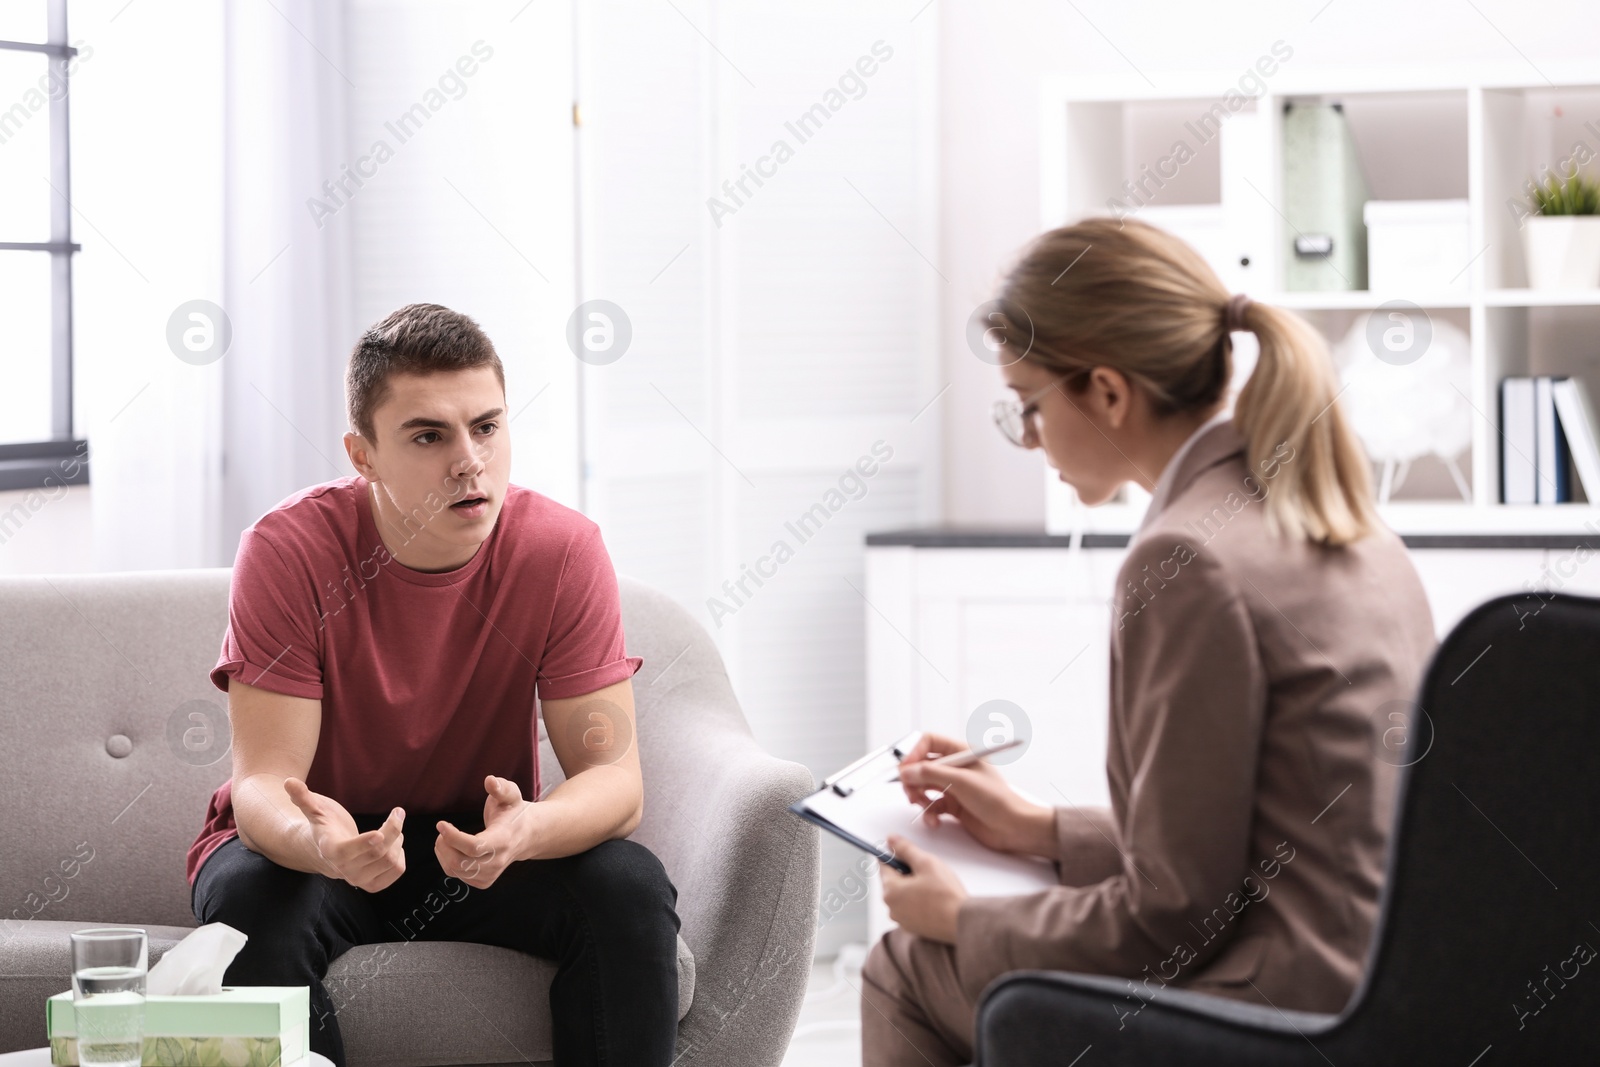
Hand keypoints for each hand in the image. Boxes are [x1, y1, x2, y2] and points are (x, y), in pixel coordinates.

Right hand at [285, 777, 405, 892]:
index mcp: (330, 850)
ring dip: (398, 839)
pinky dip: (401, 854)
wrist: (329, 852)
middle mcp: (344, 869)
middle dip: (393, 828)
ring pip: (391, 861)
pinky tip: (394, 844)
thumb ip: (303, 798)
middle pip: (378, 852)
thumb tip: (289, 782)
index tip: (379, 834)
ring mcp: (359, 879)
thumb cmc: (324, 825)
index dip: (363, 844)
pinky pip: (397, 870)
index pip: (345, 852)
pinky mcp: (373, 884)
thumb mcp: (314, 809)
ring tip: (393, 828)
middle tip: (398, 811)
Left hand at [434, 775, 532, 889]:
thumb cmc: (514, 812)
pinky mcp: (483, 881)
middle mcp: (497, 861)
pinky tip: (451, 848)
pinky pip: (456, 874)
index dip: (454, 837)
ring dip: (443, 852)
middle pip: (460, 862)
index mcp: (503, 840)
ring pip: (455, 870)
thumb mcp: (511, 795)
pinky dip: (446, 860)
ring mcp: (490, 874)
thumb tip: (489, 780)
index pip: (475, 847)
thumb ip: (501, 787)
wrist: (526, 835)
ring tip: (446, 836)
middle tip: (443, 829)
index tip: (441, 824)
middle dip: (444, 845)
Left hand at [880, 835, 967, 942]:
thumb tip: (891, 840)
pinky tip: (934, 899)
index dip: (894, 854)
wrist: (962, 922)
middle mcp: (892, 908)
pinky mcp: (914, 927)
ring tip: (933, 885)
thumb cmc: (945, 894)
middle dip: (906, 872)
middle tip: (926, 869)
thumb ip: (906, 849)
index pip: (884, 865)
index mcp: (890, 891)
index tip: (903, 850)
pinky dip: (919, 901)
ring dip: (913, 887)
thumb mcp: (926, 863)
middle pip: (893, 880)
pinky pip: (911, 908)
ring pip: (903, 895)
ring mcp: (902, 920)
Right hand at [897, 731, 1055, 858]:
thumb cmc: (997, 800)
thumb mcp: (961, 782)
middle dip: (913, 779)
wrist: (1012, 828)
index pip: (929, 742)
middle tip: (910, 792)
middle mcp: (956, 767)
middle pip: (922, 766)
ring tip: (921, 806)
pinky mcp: (953, 805)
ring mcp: (953, 786)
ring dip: (918, 797)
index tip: (905, 768)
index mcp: (961, 752)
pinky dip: (928, 813)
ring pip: (923, 786)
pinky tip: (934, 821)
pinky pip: (931, 805)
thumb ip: (931, 774)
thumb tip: (906, 770)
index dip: (914, 753)